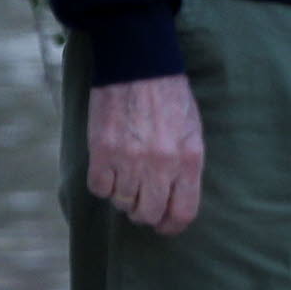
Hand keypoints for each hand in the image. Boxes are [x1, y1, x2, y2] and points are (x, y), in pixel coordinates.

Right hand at [87, 74, 203, 233]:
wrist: (139, 64)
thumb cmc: (169, 96)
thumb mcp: (192, 131)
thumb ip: (186, 166)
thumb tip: (175, 199)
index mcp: (189, 159)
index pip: (182, 212)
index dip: (171, 226)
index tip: (164, 225)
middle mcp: (161, 164)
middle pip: (148, 214)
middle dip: (144, 212)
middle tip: (139, 201)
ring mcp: (130, 159)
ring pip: (121, 203)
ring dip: (122, 196)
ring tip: (124, 176)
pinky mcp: (103, 151)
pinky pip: (99, 188)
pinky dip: (102, 184)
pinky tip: (108, 168)